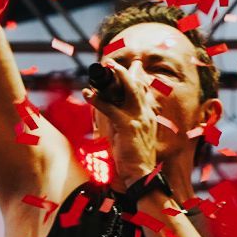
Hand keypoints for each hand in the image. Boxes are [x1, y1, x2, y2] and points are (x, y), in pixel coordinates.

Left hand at [82, 61, 161, 190]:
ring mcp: (139, 119)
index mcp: (148, 116)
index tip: (131, 66)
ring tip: (106, 67)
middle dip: (127, 71)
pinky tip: (88, 94)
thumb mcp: (129, 135)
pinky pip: (111, 108)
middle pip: (139, 85)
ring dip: (117, 76)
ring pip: (130, 90)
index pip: (144, 91)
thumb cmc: (133, 157)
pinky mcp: (128, 126)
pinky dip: (98, 99)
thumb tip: (109, 109)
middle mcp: (146, 114)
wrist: (141, 174)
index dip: (137, 77)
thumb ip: (122, 120)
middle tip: (113, 62)